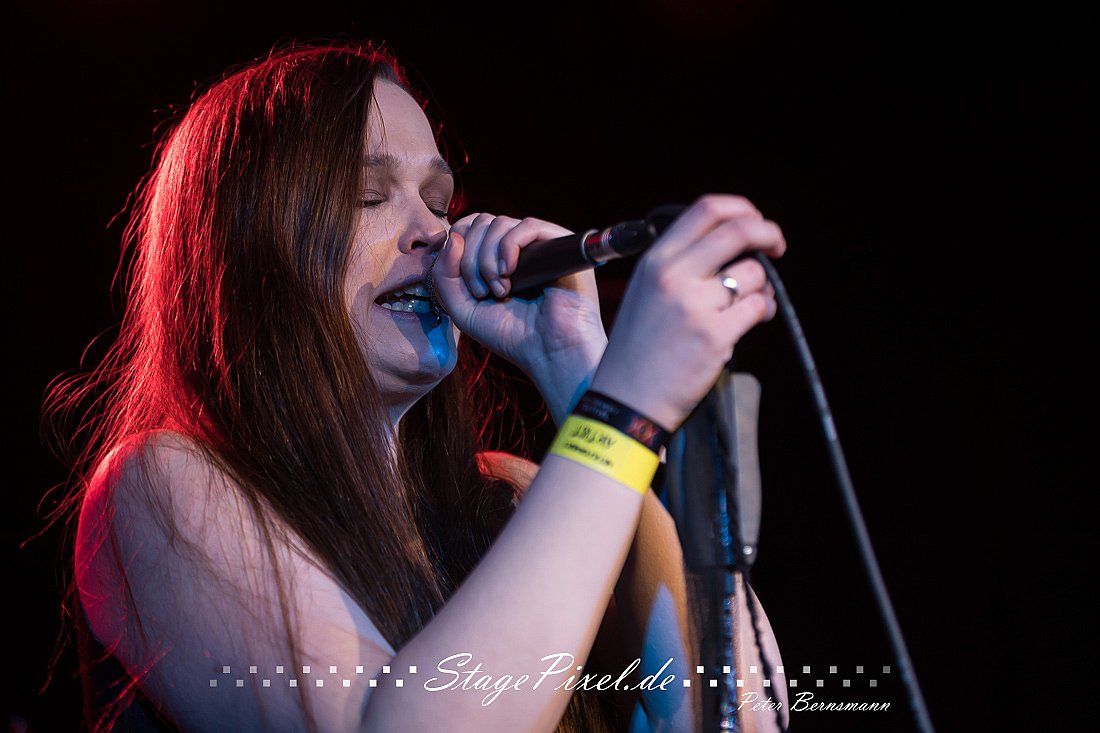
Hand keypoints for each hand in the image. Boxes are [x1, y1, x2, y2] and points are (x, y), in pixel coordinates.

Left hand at [431, 213, 608, 389]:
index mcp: (495, 258)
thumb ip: (445, 275)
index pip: (468, 227)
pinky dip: (508, 247)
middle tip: (482, 292)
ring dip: (488, 259)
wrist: (550, 353)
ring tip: (501, 291)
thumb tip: (454, 237)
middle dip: (470, 259)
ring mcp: (538, 244)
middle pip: (480, 222)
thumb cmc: (511, 336)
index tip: (463, 283)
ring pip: (499, 223)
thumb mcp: (463, 309)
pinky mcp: (559, 244)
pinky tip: (510, 273)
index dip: (458, 245)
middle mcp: (517, 247)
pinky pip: (527, 225)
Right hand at [589, 194, 785, 430]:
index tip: (754, 221)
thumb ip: (680, 265)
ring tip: (750, 305)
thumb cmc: (639, 350)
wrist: (626, 400)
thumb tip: (734, 246)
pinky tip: (749, 323)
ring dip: (762, 287)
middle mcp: (673, 276)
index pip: (706, 209)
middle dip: (768, 234)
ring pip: (754, 274)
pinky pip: (758, 308)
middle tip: (776, 247)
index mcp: (655, 261)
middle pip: (739, 230)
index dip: (741, 209)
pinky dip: (762, 312)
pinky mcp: (715, 335)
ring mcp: (694, 305)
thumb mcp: (645, 293)